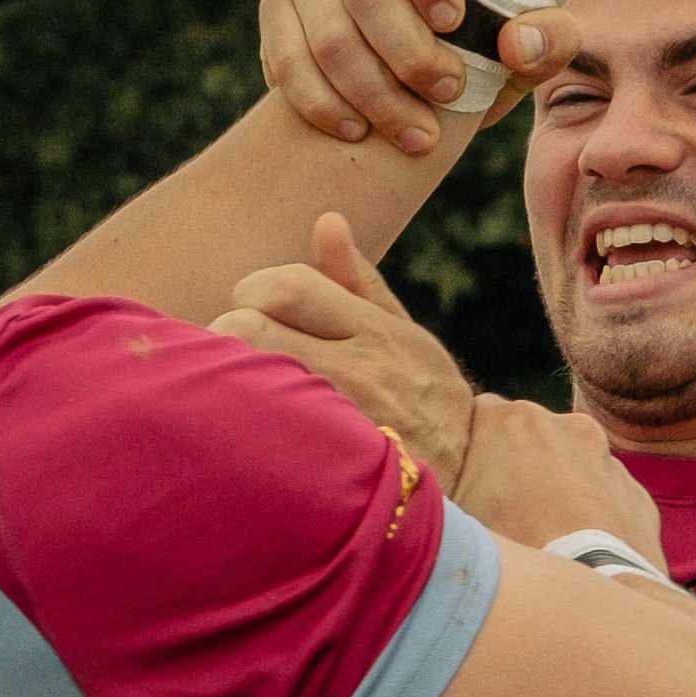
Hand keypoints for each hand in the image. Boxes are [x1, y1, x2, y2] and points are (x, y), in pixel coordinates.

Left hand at [212, 215, 476, 488]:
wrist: (468, 475)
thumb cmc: (422, 395)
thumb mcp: (402, 333)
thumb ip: (357, 281)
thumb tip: (327, 221)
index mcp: (372, 329)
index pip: (289, 285)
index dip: (253, 291)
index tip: (250, 309)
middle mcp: (358, 371)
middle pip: (253, 328)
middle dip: (227, 334)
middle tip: (229, 352)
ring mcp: (342, 421)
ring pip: (249, 383)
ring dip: (227, 379)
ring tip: (232, 387)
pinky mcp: (329, 469)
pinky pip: (262, 436)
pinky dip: (243, 425)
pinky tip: (244, 430)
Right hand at [259, 0, 581, 151]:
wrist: (432, 55)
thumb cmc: (490, 35)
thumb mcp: (536, 35)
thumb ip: (550, 36)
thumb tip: (515, 44)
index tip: (457, 29)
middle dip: (408, 58)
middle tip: (445, 99)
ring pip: (327, 35)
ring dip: (370, 95)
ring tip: (412, 135)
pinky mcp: (279, 6)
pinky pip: (284, 57)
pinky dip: (318, 102)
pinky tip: (353, 130)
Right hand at [453, 394, 669, 569]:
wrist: (596, 588)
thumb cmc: (516, 548)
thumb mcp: (455, 515)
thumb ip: (445, 486)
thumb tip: (431, 490)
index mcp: (512, 422)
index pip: (478, 413)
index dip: (470, 445)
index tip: (464, 475)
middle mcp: (565, 426)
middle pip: (529, 435)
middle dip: (517, 462)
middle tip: (502, 510)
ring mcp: (607, 458)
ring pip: (571, 462)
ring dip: (557, 486)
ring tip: (543, 533)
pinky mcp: (635, 493)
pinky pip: (604, 494)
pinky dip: (592, 512)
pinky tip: (577, 547)